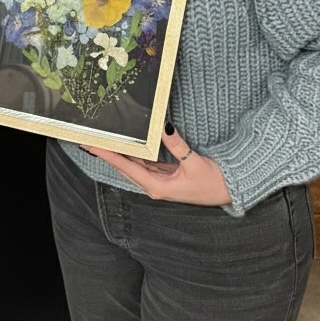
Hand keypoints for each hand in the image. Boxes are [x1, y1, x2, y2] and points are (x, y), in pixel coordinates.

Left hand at [84, 123, 231, 206]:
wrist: (228, 192)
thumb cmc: (212, 182)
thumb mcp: (194, 163)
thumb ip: (177, 145)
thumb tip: (163, 128)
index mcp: (157, 187)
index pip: (126, 167)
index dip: (108, 156)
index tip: (93, 146)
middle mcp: (154, 186)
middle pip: (125, 167)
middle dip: (108, 154)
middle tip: (91, 140)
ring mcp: (158, 182)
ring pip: (133, 166)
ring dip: (119, 154)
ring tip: (103, 141)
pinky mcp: (164, 177)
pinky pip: (144, 164)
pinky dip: (134, 155)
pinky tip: (126, 146)